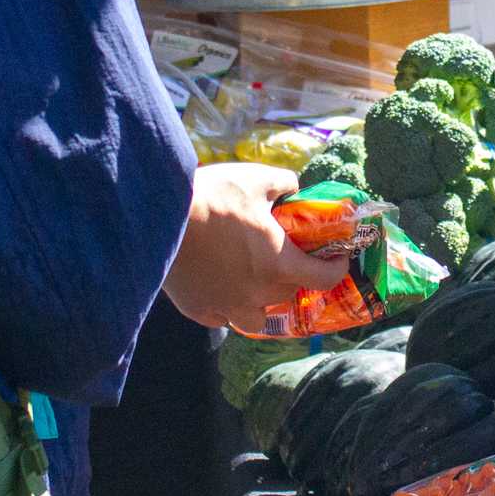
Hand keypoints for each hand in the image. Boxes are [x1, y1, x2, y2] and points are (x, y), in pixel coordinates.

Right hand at [164, 162, 347, 333]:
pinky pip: (223, 317)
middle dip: (294, 277)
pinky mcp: (199, 311)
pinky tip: (221, 288)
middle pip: (289, 294)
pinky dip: (227, 306)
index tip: (337, 258)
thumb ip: (283, 183)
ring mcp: (227, 306)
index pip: (323, 278)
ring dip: (263, 302)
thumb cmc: (212, 196)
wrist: (157, 217)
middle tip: (286, 257)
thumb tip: (294, 187)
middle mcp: (257, 293)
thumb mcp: (255, 178)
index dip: (336, 268)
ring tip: (254, 282)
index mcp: (278, 263)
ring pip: (257, 317)